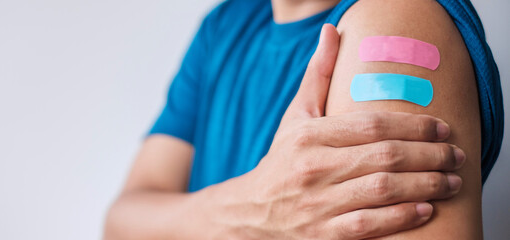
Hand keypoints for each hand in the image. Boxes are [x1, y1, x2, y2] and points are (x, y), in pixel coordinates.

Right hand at [220, 24, 464, 239]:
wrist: (252, 210)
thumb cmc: (282, 160)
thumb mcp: (296, 116)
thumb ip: (318, 75)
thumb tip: (332, 31)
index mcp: (308, 135)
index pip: (372, 124)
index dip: (414, 124)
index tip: (442, 127)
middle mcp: (313, 167)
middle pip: (385, 156)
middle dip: (431, 155)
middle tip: (456, 155)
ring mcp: (317, 203)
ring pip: (383, 190)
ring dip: (426, 185)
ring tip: (450, 181)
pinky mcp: (322, 234)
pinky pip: (369, 225)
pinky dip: (401, 217)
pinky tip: (425, 209)